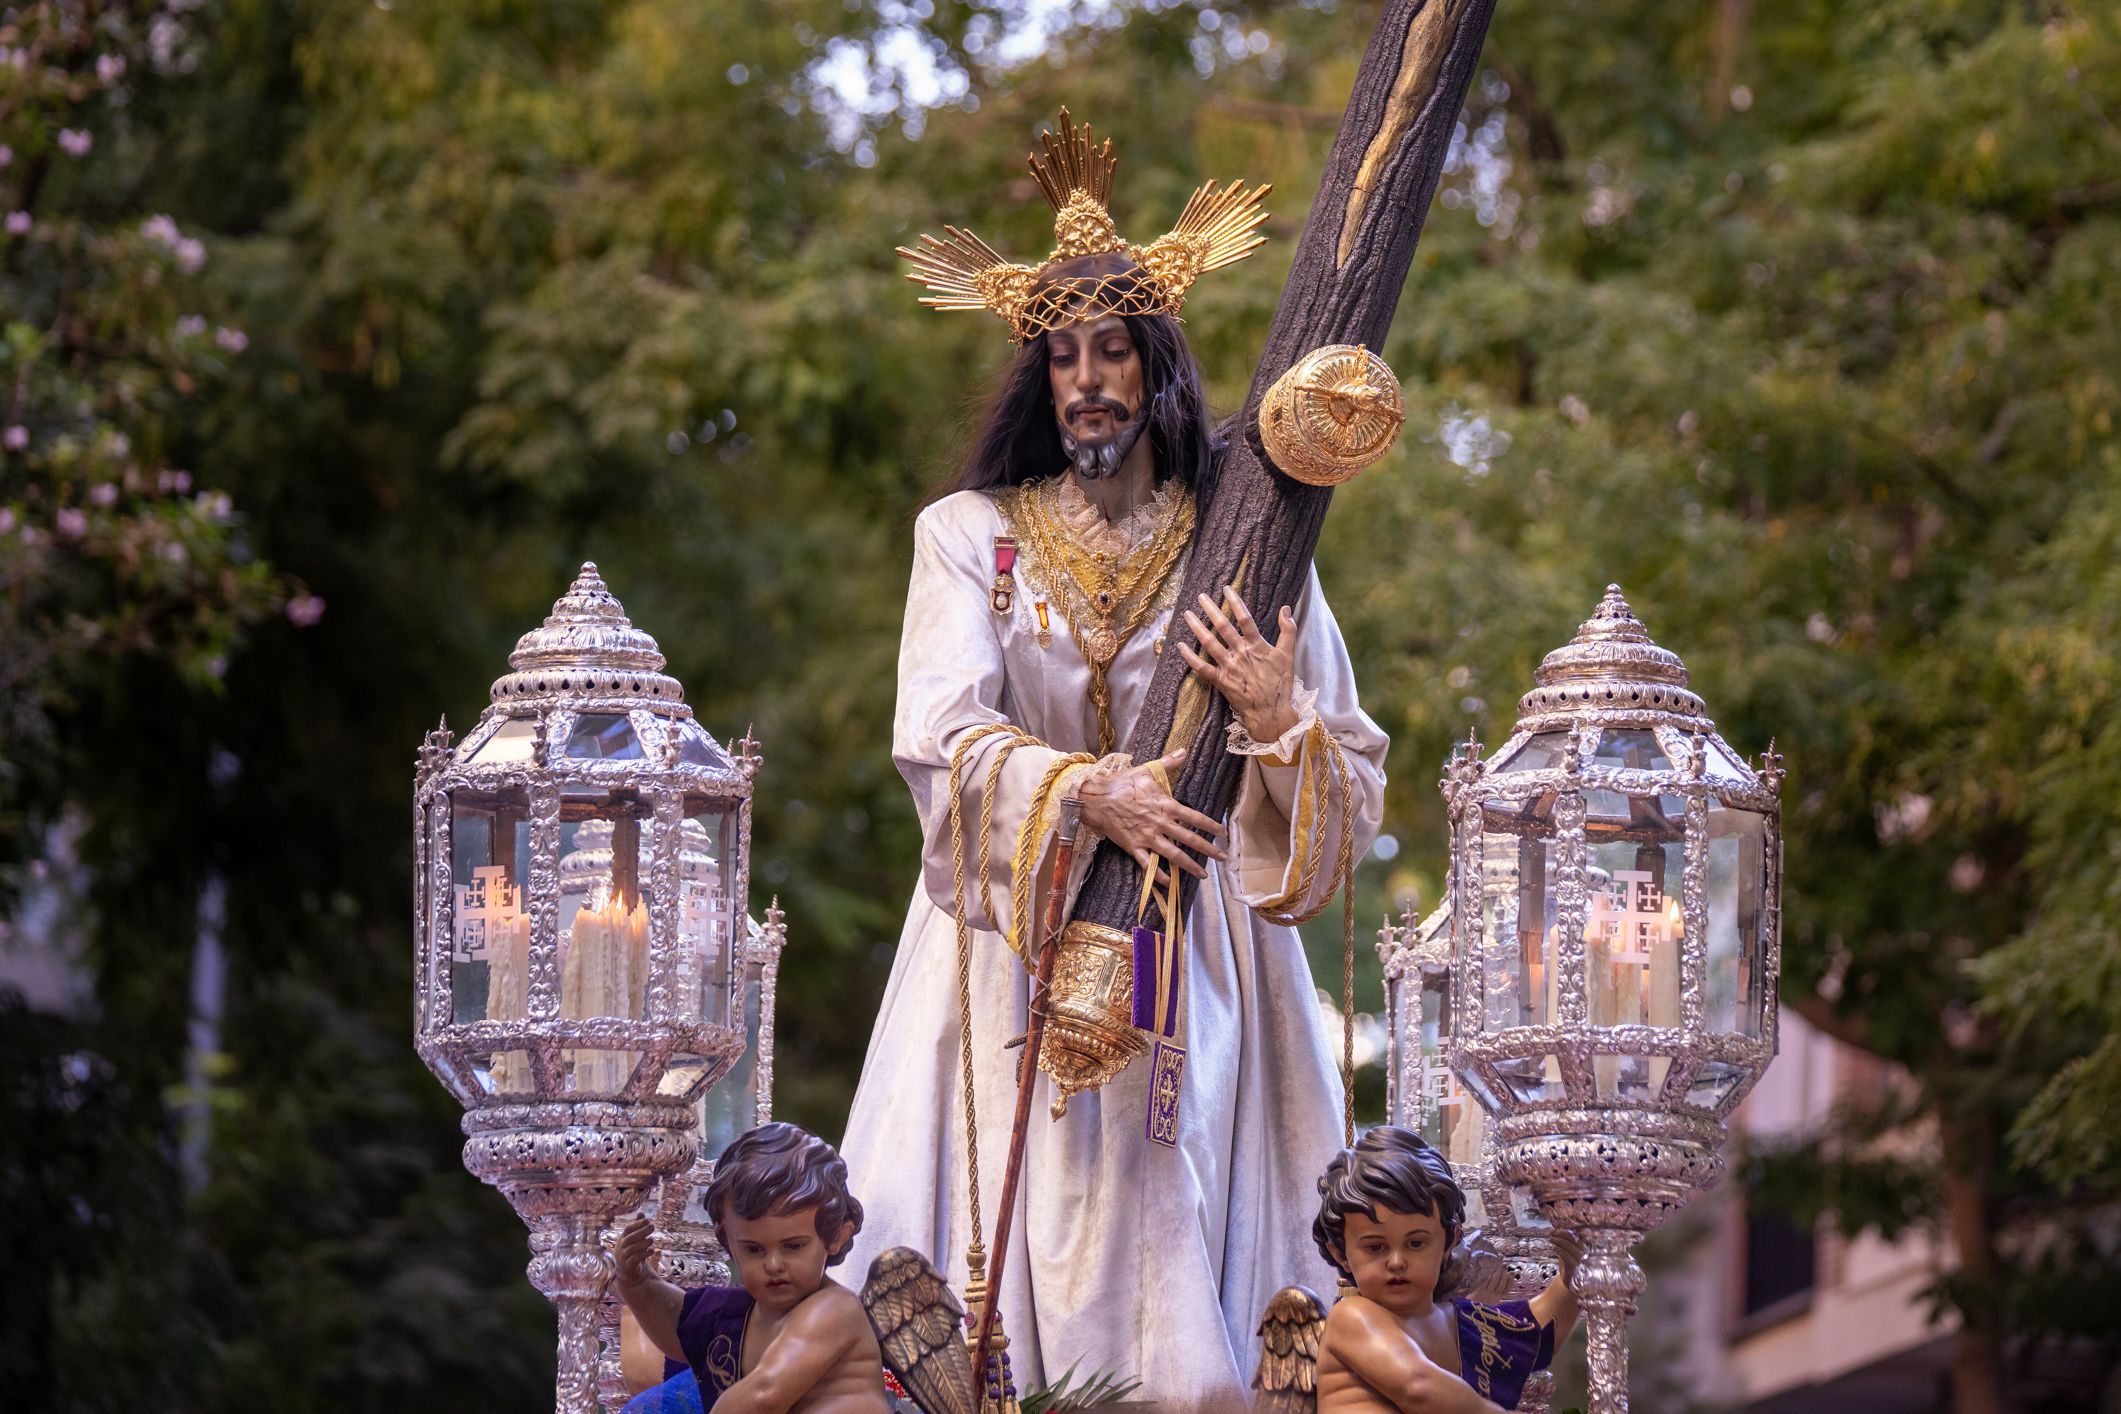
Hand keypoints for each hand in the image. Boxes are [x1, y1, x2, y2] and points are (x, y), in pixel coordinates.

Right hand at [615, 1215, 656, 1289]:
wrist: (628, 1274)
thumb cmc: (633, 1253)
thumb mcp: (635, 1239)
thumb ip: (638, 1227)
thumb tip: (641, 1212)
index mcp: (622, 1239)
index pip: (628, 1229)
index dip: (637, 1224)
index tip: (648, 1220)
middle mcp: (621, 1247)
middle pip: (630, 1238)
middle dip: (642, 1231)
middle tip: (653, 1227)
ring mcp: (623, 1257)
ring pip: (632, 1248)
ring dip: (643, 1243)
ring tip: (652, 1240)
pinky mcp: (627, 1266)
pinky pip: (635, 1259)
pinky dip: (644, 1254)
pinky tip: (652, 1251)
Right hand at [1076, 747, 1227, 880]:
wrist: (1096, 798)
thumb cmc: (1122, 783)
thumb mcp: (1147, 770)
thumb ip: (1169, 763)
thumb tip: (1184, 751)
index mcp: (1166, 805)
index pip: (1195, 818)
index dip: (1211, 826)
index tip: (1223, 834)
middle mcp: (1160, 823)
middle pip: (1189, 839)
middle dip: (1208, 850)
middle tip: (1222, 858)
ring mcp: (1147, 837)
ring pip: (1173, 855)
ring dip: (1189, 866)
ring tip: (1202, 874)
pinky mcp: (1134, 847)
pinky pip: (1148, 864)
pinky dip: (1158, 875)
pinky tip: (1168, 882)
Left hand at [1177, 586, 1298, 745]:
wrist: (1271, 712)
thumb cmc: (1280, 684)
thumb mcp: (1288, 655)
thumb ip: (1288, 630)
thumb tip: (1286, 608)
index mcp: (1257, 646)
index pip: (1245, 618)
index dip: (1235, 602)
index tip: (1226, 589)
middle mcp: (1241, 653)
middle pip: (1223, 627)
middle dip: (1211, 610)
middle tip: (1200, 596)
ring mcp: (1229, 667)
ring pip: (1209, 643)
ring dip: (1197, 628)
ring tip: (1187, 615)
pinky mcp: (1221, 681)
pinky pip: (1202, 668)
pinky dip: (1190, 657)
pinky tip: (1180, 646)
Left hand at [1551, 1229, 1583, 1281]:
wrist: (1568, 1280)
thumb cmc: (1567, 1263)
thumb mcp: (1566, 1250)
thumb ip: (1564, 1242)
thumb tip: (1555, 1230)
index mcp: (1584, 1247)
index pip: (1578, 1236)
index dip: (1567, 1232)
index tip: (1556, 1230)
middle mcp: (1585, 1254)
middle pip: (1575, 1240)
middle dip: (1562, 1235)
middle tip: (1552, 1233)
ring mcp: (1581, 1261)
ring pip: (1572, 1248)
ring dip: (1560, 1242)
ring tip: (1551, 1239)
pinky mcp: (1576, 1268)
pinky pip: (1569, 1258)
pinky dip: (1561, 1251)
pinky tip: (1554, 1248)